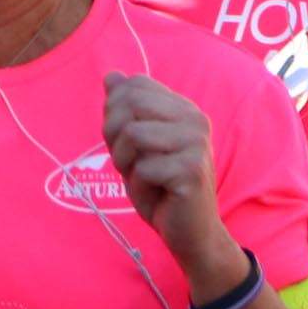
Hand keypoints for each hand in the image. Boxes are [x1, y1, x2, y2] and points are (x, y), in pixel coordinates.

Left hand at [101, 70, 235, 287]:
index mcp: (182, 108)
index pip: (134, 85)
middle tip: (127, 162)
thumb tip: (112, 76)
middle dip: (113, 135)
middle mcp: (194, 119)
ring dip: (125, 162)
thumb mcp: (137, 148)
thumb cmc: (161, 189)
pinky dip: (139, 186)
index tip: (123, 141)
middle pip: (130, 103)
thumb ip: (125, 113)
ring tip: (142, 178)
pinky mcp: (191, 169)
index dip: (114, 112)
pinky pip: (144, 167)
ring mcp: (196, 142)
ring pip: (133, 134)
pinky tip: (157, 194)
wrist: (190, 232)